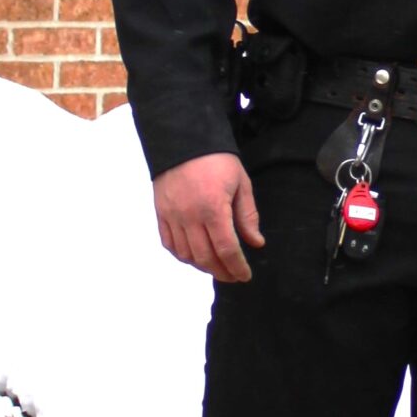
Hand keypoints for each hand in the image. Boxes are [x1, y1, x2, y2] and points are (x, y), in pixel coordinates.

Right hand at [154, 153, 263, 282]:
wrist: (183, 140)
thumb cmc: (217, 160)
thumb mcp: (240, 183)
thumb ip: (247, 216)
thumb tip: (256, 243)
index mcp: (213, 208)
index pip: (226, 249)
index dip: (237, 267)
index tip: (245, 275)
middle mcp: (190, 216)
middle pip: (205, 257)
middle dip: (222, 272)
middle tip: (233, 276)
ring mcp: (172, 216)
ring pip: (186, 255)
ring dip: (203, 266)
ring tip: (217, 267)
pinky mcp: (161, 213)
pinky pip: (169, 244)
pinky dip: (182, 255)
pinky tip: (195, 257)